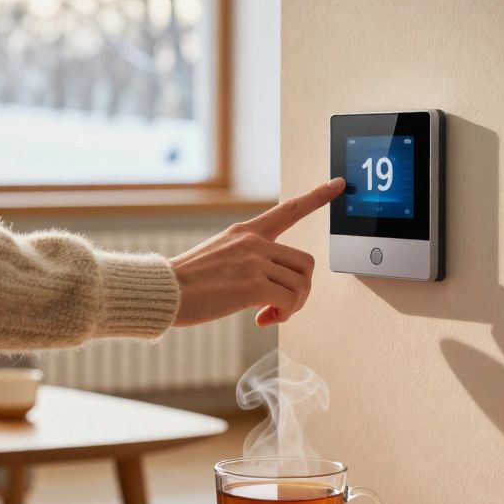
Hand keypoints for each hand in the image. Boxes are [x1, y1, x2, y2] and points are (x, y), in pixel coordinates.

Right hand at [168, 178, 344, 327]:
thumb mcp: (217, 256)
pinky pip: (289, 301)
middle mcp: (254, 242)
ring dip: (292, 307)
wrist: (163, 291)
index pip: (289, 209)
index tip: (340, 184)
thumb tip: (269, 290)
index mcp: (245, 232)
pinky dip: (283, 315)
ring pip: (301, 285)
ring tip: (269, 315)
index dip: (318, 196)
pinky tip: (262, 319)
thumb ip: (245, 261)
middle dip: (301, 290)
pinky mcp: (253, 285)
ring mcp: (254, 262)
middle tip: (281, 307)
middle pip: (306, 263)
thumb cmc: (185, 282)